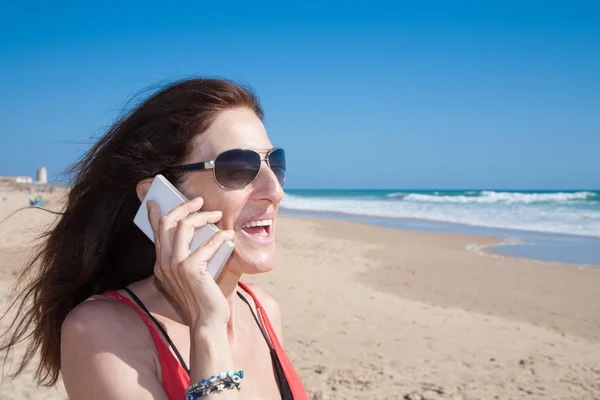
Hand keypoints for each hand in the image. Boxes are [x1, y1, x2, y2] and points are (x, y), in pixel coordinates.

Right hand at [147, 197, 234, 329]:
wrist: (207, 323)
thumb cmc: (203, 299)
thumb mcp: (191, 275)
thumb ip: (189, 256)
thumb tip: (200, 232)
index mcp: (161, 264)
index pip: (156, 232)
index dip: (154, 214)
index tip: (155, 200)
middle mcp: (163, 263)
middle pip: (167, 222)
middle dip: (183, 206)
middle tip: (199, 201)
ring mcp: (175, 266)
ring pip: (184, 226)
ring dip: (203, 216)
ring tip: (217, 215)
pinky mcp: (191, 269)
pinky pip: (206, 243)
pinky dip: (220, 236)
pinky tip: (228, 234)